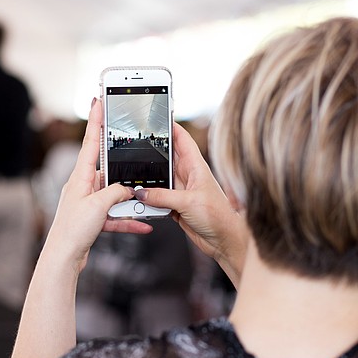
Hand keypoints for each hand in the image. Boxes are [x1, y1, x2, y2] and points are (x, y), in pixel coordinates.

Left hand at [43, 98, 152, 271]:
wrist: (63, 258)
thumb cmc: (74, 229)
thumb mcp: (99, 205)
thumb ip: (116, 192)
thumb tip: (128, 188)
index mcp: (80, 176)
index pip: (91, 142)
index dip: (96, 120)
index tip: (99, 99)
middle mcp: (82, 186)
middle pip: (107, 168)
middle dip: (122, 163)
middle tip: (133, 145)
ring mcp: (87, 202)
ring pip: (114, 194)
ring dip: (129, 199)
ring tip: (145, 201)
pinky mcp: (92, 219)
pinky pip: (114, 215)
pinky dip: (128, 220)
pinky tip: (143, 224)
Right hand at [133, 123, 247, 284]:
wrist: (223, 241)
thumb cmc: (218, 217)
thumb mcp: (188, 203)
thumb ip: (162, 196)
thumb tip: (141, 192)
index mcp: (196, 167)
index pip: (182, 139)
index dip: (171, 126)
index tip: (156, 116)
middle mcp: (187, 176)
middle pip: (166, 157)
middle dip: (152, 150)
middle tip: (135, 143)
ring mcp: (180, 190)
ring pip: (158, 178)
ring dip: (148, 178)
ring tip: (133, 175)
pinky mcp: (175, 205)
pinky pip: (156, 196)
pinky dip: (148, 197)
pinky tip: (140, 197)